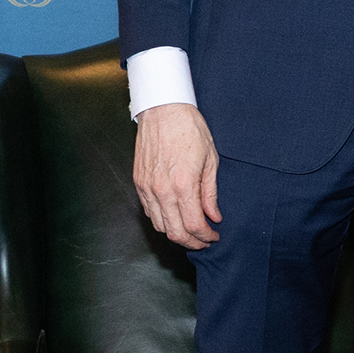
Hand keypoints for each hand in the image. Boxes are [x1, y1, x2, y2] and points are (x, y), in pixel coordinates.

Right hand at [133, 104, 220, 248]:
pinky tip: (174, 217)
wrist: (164, 110)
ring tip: (191, 231)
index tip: (214, 236)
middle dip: (192, 242)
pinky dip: (162, 221)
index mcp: (183, 185)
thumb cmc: (189, 129)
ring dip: (176, 233)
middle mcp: (162, 191)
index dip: (206, 236)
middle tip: (204, 240)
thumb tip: (214, 215)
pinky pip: (149, 212)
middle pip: (175, 232)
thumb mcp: (211, 159)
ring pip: (159, 226)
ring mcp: (147, 188)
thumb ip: (210, 192)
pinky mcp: (139, 183)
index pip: (194, 225)